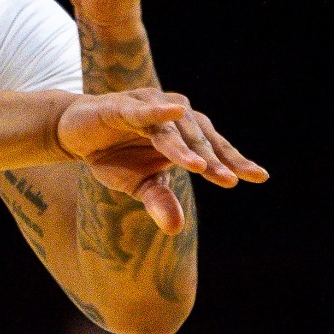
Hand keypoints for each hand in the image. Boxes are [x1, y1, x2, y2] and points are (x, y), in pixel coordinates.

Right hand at [55, 89, 266, 233]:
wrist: (74, 132)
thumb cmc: (114, 155)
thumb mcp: (137, 184)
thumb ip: (159, 200)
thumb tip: (176, 229)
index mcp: (184, 134)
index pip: (214, 148)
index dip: (234, 161)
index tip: (259, 177)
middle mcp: (174, 115)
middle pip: (199, 138)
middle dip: (214, 159)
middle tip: (229, 180)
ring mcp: (149, 106)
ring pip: (174, 129)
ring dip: (186, 146)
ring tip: (199, 167)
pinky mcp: (123, 105)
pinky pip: (143, 109)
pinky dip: (159, 110)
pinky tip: (176, 111)